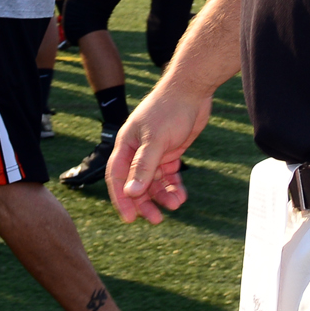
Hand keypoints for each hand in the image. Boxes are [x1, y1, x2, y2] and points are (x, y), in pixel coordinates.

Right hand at [106, 77, 211, 223]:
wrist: (192, 90)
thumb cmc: (169, 110)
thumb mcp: (155, 141)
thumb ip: (143, 167)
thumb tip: (131, 193)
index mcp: (126, 144)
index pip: (117, 177)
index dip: (122, 198)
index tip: (130, 218)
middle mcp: (137, 150)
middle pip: (136, 182)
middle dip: (145, 201)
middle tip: (155, 220)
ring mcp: (155, 151)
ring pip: (155, 181)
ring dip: (163, 194)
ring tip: (176, 204)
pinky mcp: (170, 151)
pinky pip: (169, 174)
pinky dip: (174, 185)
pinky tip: (182, 195)